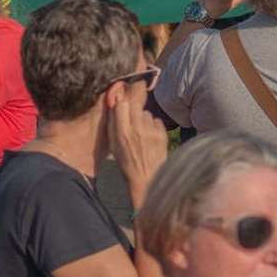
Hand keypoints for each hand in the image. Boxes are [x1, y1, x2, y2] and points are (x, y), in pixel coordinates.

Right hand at [107, 87, 168, 203]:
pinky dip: (154, 126)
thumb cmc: (127, 162)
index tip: (121, 107)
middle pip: (134, 105)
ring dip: (143, 120)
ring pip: (146, 113)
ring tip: (141, 134)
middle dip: (132, 110)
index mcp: (120, 133)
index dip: (121, 104)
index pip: (121, 104)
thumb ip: (114, 121)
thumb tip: (114, 98)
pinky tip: (150, 138)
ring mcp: (150, 131)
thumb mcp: (114, 144)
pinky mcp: (162, 134)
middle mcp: (135, 130)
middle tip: (132, 122)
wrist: (147, 178)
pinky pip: (156, 120)